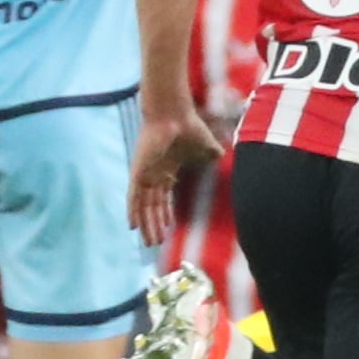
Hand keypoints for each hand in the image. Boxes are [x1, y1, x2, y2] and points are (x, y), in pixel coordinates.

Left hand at [128, 102, 225, 241]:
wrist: (174, 114)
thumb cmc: (188, 127)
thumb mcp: (206, 146)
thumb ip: (213, 155)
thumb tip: (225, 156)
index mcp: (168, 170)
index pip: (164, 198)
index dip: (165, 214)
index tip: (168, 228)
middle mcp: (154, 175)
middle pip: (153, 207)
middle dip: (155, 225)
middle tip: (155, 243)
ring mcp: (145, 174)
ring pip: (144, 206)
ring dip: (147, 224)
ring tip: (149, 242)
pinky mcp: (138, 172)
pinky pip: (133, 196)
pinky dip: (133, 211)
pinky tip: (133, 226)